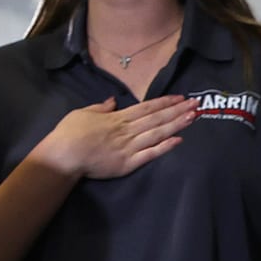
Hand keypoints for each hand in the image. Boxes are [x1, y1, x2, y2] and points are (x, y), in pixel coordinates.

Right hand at [33, 95, 194, 179]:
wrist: (64, 155)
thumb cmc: (70, 133)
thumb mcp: (82, 113)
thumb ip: (100, 107)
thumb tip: (113, 100)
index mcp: (117, 118)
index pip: (146, 107)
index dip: (165, 102)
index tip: (181, 97)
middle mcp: (127, 130)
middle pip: (157, 118)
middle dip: (177, 110)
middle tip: (197, 104)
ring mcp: (129, 147)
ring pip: (157, 133)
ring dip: (176, 125)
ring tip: (193, 118)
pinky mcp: (128, 163)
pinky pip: (150, 154)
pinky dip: (165, 147)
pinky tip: (178, 140)